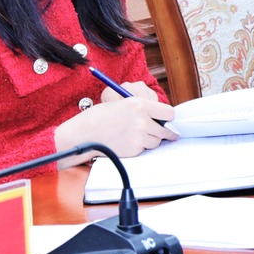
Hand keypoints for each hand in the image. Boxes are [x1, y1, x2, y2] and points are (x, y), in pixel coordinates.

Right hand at [54, 86, 176, 159]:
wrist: (84, 134)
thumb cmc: (101, 116)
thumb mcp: (123, 103)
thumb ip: (143, 109)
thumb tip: (161, 118)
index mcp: (139, 104)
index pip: (169, 112)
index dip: (168, 116)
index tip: (166, 119)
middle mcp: (142, 121)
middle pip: (165, 130)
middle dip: (163, 131)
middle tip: (164, 132)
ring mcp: (139, 137)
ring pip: (156, 141)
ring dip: (151, 139)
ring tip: (138, 135)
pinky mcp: (134, 150)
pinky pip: (145, 149)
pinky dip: (140, 147)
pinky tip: (128, 141)